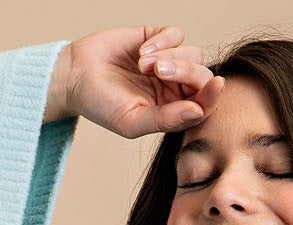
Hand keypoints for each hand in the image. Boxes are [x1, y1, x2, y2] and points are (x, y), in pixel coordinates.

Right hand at [64, 23, 225, 138]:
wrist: (75, 77)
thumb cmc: (101, 105)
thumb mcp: (132, 121)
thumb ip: (166, 120)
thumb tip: (197, 111)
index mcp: (171, 112)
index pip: (203, 105)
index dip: (212, 96)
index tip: (217, 86)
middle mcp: (174, 88)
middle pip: (201, 77)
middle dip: (185, 72)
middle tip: (158, 71)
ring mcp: (168, 62)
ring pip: (193, 54)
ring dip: (169, 57)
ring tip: (142, 64)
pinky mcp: (158, 38)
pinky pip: (176, 34)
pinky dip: (162, 41)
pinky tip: (142, 51)